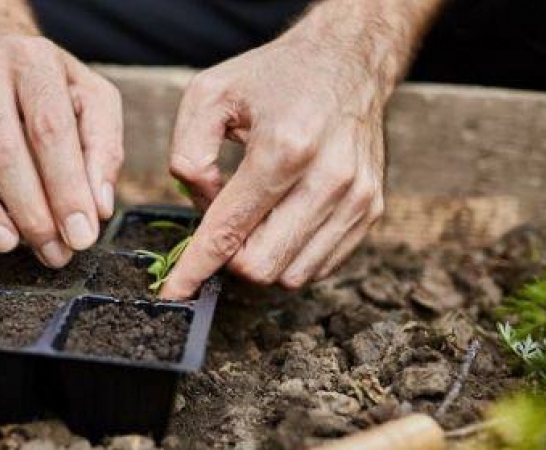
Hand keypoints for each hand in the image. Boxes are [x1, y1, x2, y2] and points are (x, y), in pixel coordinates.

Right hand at [0, 34, 122, 266]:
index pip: (50, 130)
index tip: (82, 235)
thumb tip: (97, 207)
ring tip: (6, 244)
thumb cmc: (48, 84)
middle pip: (1, 148)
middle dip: (30, 211)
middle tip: (53, 252)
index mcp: (33, 63)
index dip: (67, 188)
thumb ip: (103, 148)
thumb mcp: (92, 98)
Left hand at [160, 7, 396, 298]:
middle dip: (229, 257)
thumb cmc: (273, 79)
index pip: (229, 230)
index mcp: (284, 148)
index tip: (174, 292)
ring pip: (291, 275)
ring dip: (261, 257)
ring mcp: (356, 198)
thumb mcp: (209, 94)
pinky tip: (282, 220)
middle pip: (260, 266)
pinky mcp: (371, 210)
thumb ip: (187, 153)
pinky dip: (290, 255)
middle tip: (224, 221)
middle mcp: (329, 178)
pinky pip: (318, 267)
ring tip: (256, 215)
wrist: (347, 60)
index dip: (195, 268)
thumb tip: (200, 205)